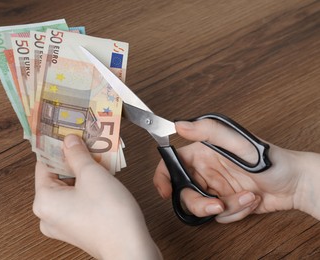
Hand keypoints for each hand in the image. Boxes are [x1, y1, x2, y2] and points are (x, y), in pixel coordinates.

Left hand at [33, 135, 161, 259]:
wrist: (131, 249)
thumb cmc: (110, 216)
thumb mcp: (92, 174)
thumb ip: (77, 154)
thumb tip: (69, 141)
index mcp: (43, 201)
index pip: (43, 164)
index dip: (56, 146)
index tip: (65, 132)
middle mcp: (48, 215)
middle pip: (57, 176)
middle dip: (73, 158)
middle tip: (85, 142)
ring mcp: (63, 223)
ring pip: (69, 187)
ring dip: (83, 171)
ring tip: (98, 156)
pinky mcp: (78, 227)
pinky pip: (78, 199)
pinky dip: (87, 186)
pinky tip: (103, 175)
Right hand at [154, 119, 319, 222]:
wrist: (294, 184)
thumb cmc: (271, 160)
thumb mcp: (239, 143)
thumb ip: (208, 131)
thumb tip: (179, 125)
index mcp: (203, 153)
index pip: (172, 163)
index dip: (163, 177)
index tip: (166, 191)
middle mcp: (206, 171)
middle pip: (184, 192)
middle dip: (200, 203)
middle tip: (217, 204)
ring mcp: (216, 188)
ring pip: (202, 207)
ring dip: (227, 207)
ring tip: (246, 195)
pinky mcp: (226, 203)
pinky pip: (219, 216)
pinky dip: (236, 212)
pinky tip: (250, 200)